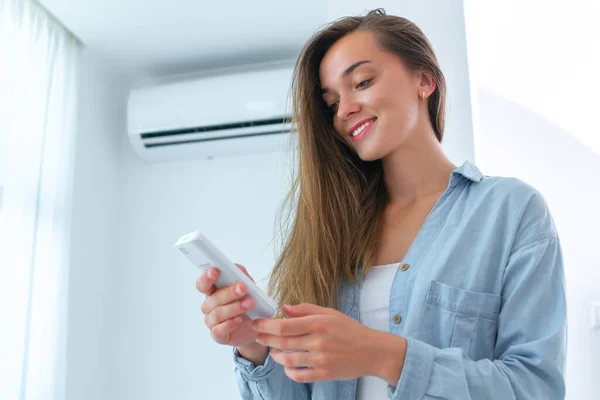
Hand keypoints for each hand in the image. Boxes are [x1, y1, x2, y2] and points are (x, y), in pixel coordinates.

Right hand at [196, 264, 257, 346]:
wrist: (255, 327)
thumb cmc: (247, 302)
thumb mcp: (248, 286)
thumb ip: (241, 275)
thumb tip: (236, 268)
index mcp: (213, 291)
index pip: (203, 283)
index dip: (206, 277)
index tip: (214, 271)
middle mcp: (209, 306)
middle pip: (213, 298)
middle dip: (229, 292)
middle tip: (243, 288)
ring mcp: (211, 321)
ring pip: (217, 314)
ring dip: (234, 308)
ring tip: (249, 303)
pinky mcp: (218, 335)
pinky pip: (219, 330)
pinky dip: (229, 324)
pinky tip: (239, 319)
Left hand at [251, 303, 405, 383]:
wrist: (372, 351)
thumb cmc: (350, 330)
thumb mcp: (330, 313)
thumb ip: (306, 309)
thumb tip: (284, 308)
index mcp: (318, 323)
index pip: (284, 325)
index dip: (266, 325)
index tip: (256, 323)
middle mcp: (318, 341)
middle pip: (282, 342)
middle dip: (265, 339)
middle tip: (258, 336)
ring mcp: (321, 359)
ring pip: (287, 359)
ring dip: (275, 355)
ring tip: (273, 351)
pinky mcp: (324, 373)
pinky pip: (299, 375)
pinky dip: (289, 371)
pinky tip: (287, 365)